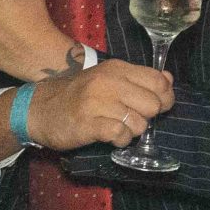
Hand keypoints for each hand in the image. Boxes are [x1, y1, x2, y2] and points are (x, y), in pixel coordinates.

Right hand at [24, 60, 173, 151]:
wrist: (40, 108)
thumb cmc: (79, 95)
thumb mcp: (109, 79)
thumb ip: (139, 79)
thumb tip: (169, 79)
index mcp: (117, 69)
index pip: (159, 81)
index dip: (165, 98)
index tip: (155, 107)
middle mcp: (108, 82)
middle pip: (153, 104)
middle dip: (147, 117)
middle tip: (131, 119)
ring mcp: (97, 103)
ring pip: (139, 123)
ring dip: (132, 131)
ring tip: (117, 128)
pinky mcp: (88, 124)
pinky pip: (120, 136)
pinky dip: (120, 141)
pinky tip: (110, 137)